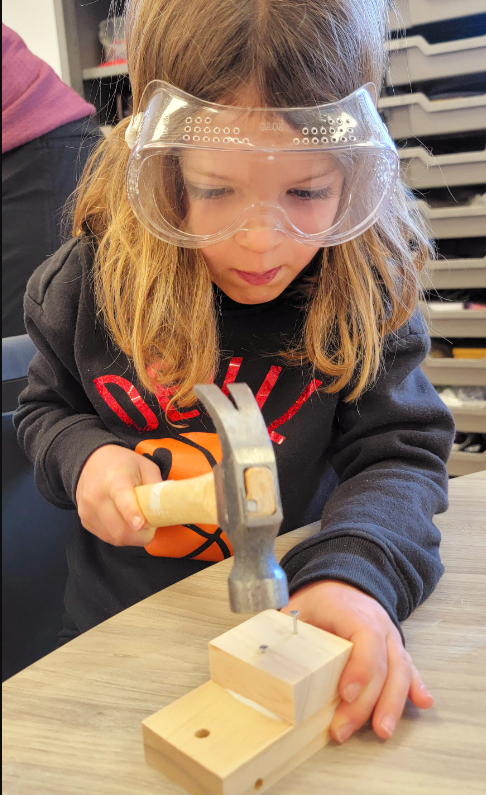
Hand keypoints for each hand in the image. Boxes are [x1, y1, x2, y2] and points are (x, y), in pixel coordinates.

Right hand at [76, 444, 161, 546]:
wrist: (90, 462)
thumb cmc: (122, 464)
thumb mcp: (145, 466)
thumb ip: (156, 487)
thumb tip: (169, 507)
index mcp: (115, 479)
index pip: (122, 499)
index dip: (132, 513)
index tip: (141, 524)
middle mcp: (97, 496)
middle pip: (120, 529)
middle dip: (141, 535)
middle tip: (151, 527)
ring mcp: (87, 510)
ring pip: (115, 538)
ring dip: (132, 537)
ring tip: (138, 523)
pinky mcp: (84, 520)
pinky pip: (107, 537)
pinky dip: (120, 536)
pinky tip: (124, 523)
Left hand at [281, 580, 433, 741]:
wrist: (344, 581)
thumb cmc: (320, 599)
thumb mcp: (299, 606)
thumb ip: (287, 628)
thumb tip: (265, 652)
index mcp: (350, 610)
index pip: (364, 637)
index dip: (359, 667)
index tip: (347, 693)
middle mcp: (377, 623)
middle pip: (382, 663)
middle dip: (367, 701)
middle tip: (346, 728)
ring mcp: (389, 636)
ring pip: (400, 670)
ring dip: (392, 703)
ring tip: (382, 730)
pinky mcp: (395, 648)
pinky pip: (409, 667)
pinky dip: (415, 686)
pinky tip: (422, 703)